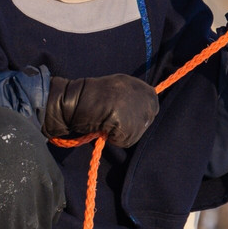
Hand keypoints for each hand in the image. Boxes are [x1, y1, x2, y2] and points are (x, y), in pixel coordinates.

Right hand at [42, 74, 158, 148]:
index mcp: (143, 87)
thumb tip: (146, 111)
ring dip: (122, 132)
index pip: (152, 108)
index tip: (122, 113)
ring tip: (107, 120)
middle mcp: (144, 97)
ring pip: (136, 134)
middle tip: (113, 117)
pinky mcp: (128, 125)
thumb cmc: (94, 97)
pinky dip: (114, 138)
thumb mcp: (120, 88)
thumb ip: (134, 97)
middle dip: (131, 124)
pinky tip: (104, 126)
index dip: (136, 114)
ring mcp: (137, 111)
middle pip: (146, 122)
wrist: (75, 100)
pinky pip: (125, 140)